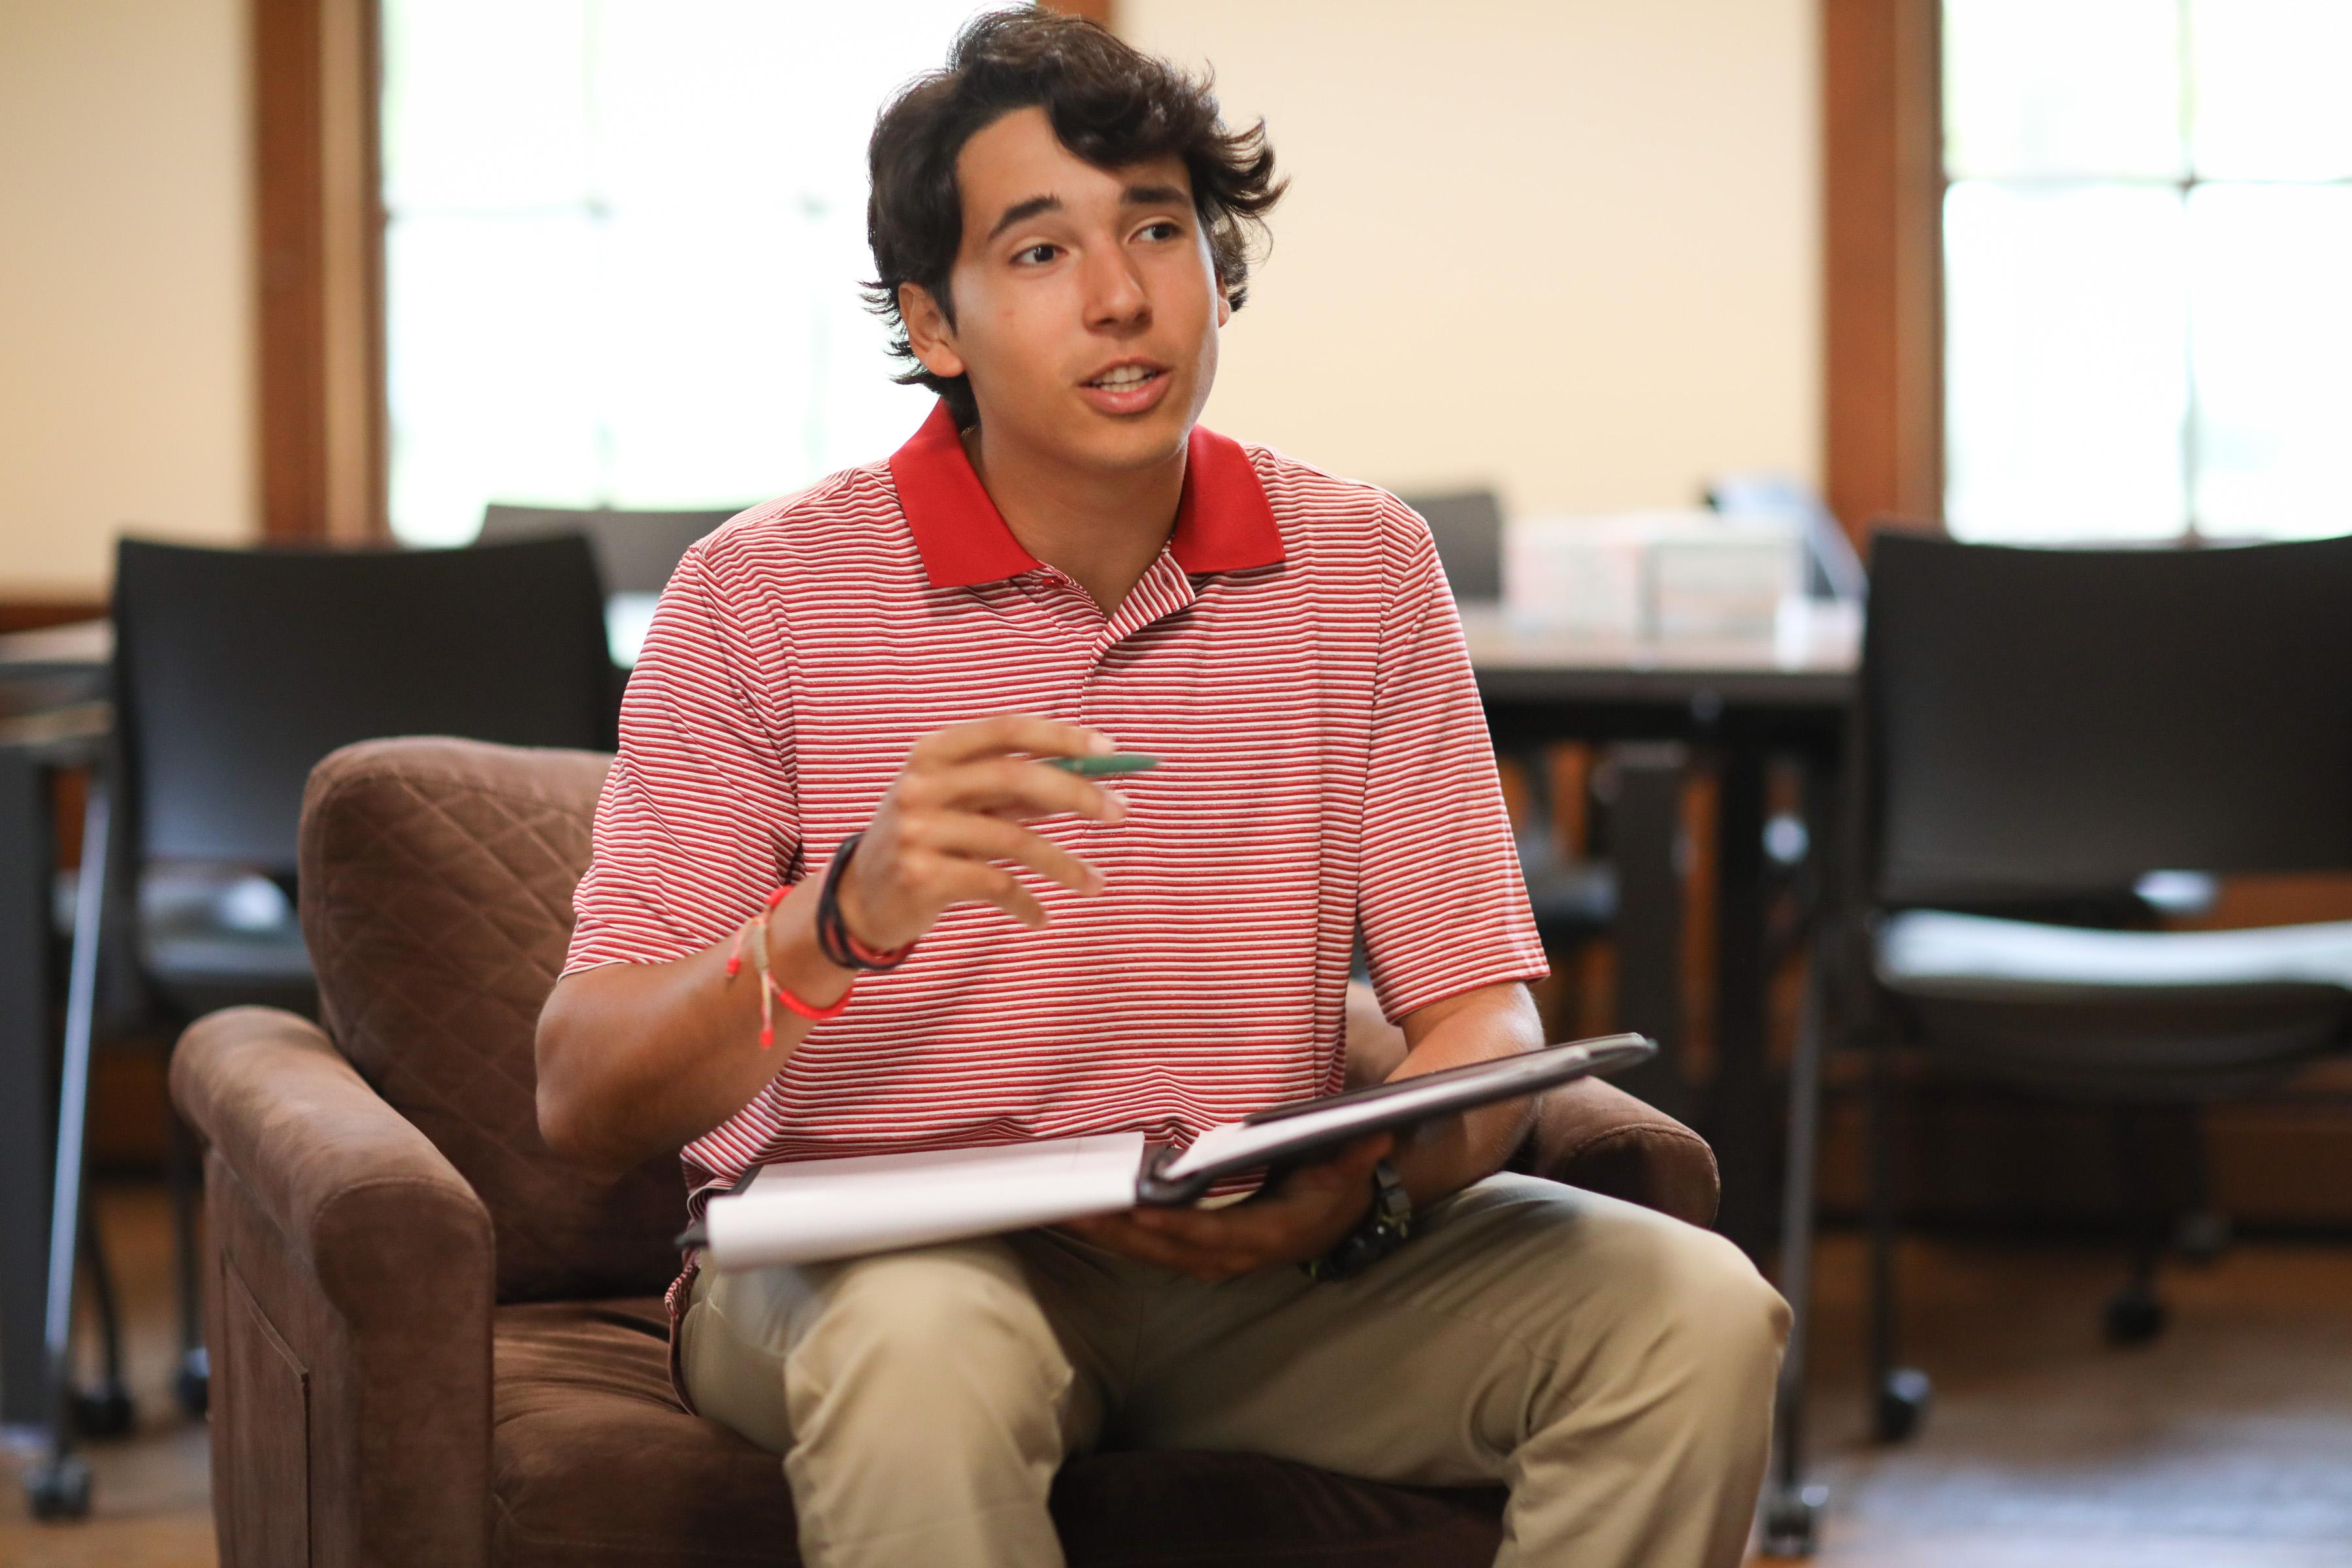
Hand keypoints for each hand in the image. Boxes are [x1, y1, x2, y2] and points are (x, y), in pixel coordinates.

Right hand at [834, 713, 1126, 952]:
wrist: (861, 899)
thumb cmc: (928, 841)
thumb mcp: (960, 803)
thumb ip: (1012, 787)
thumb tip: (1090, 775)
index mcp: (932, 752)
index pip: (1005, 729)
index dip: (1060, 735)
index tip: (1110, 748)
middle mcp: (920, 784)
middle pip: (1014, 777)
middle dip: (1077, 794)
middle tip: (1121, 813)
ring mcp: (917, 830)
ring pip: (1013, 840)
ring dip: (1065, 864)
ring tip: (1095, 883)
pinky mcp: (920, 875)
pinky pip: (996, 885)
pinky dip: (1028, 903)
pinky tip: (1042, 916)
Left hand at [1061, 1133, 1392, 1281]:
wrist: (1335, 1220)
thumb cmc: (1333, 1189)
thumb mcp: (1347, 1170)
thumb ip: (1355, 1156)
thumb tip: (1376, 1134)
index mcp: (1265, 1235)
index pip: (1210, 1232)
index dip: (1173, 1224)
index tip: (1137, 1207)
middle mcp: (1233, 1255)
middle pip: (1165, 1250)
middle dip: (1118, 1233)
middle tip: (1073, 1211)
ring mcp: (1213, 1260)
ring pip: (1152, 1255)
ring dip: (1109, 1238)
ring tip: (1065, 1214)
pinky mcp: (1199, 1254)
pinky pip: (1152, 1251)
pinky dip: (1119, 1238)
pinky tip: (1088, 1220)